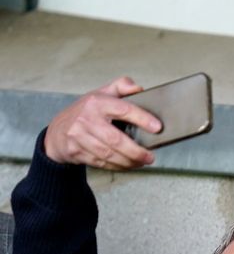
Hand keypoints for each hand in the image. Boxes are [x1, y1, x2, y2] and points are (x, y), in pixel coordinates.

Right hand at [44, 76, 161, 169]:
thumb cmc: (84, 112)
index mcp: (96, 102)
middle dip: (136, 151)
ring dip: (129, 161)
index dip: (142, 118)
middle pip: (116, 139)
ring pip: (109, 154)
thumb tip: (138, 88)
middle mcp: (86, 119)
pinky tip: (128, 165)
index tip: (157, 127)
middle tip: (150, 156)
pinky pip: (101, 163)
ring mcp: (79, 136)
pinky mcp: (76, 151)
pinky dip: (118, 166)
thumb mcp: (100, 94)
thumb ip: (120, 87)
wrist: (57, 132)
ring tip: (142, 162)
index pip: (123, 109)